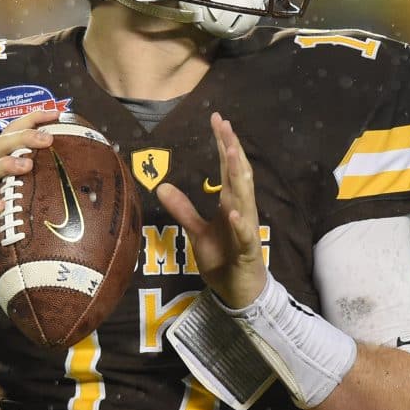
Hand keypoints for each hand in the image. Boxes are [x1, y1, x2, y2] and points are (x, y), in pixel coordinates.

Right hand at [0, 109, 59, 275]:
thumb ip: (28, 181)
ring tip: (27, 164)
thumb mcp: (9, 195)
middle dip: (24, 137)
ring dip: (6, 165)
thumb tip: (66, 172)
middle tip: (48, 138)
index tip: (57, 111)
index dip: (32, 119)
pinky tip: (1, 207)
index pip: (11, 133)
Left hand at [155, 111, 267, 308]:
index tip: (217, 119)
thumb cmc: (224, 259)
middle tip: (224, 123)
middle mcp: (241, 209)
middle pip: (238, 173)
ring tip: (231, 152)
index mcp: (230, 202)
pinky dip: (240, 223)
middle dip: (231, 148)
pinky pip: (245, 235)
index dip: (223, 143)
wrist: (240, 291)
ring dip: (238, 175)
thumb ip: (182, 209)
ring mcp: (246, 229)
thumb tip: (161, 186)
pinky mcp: (247, 250)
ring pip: (245, 197)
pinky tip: (234, 211)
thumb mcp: (197, 232)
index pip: (227, 168)